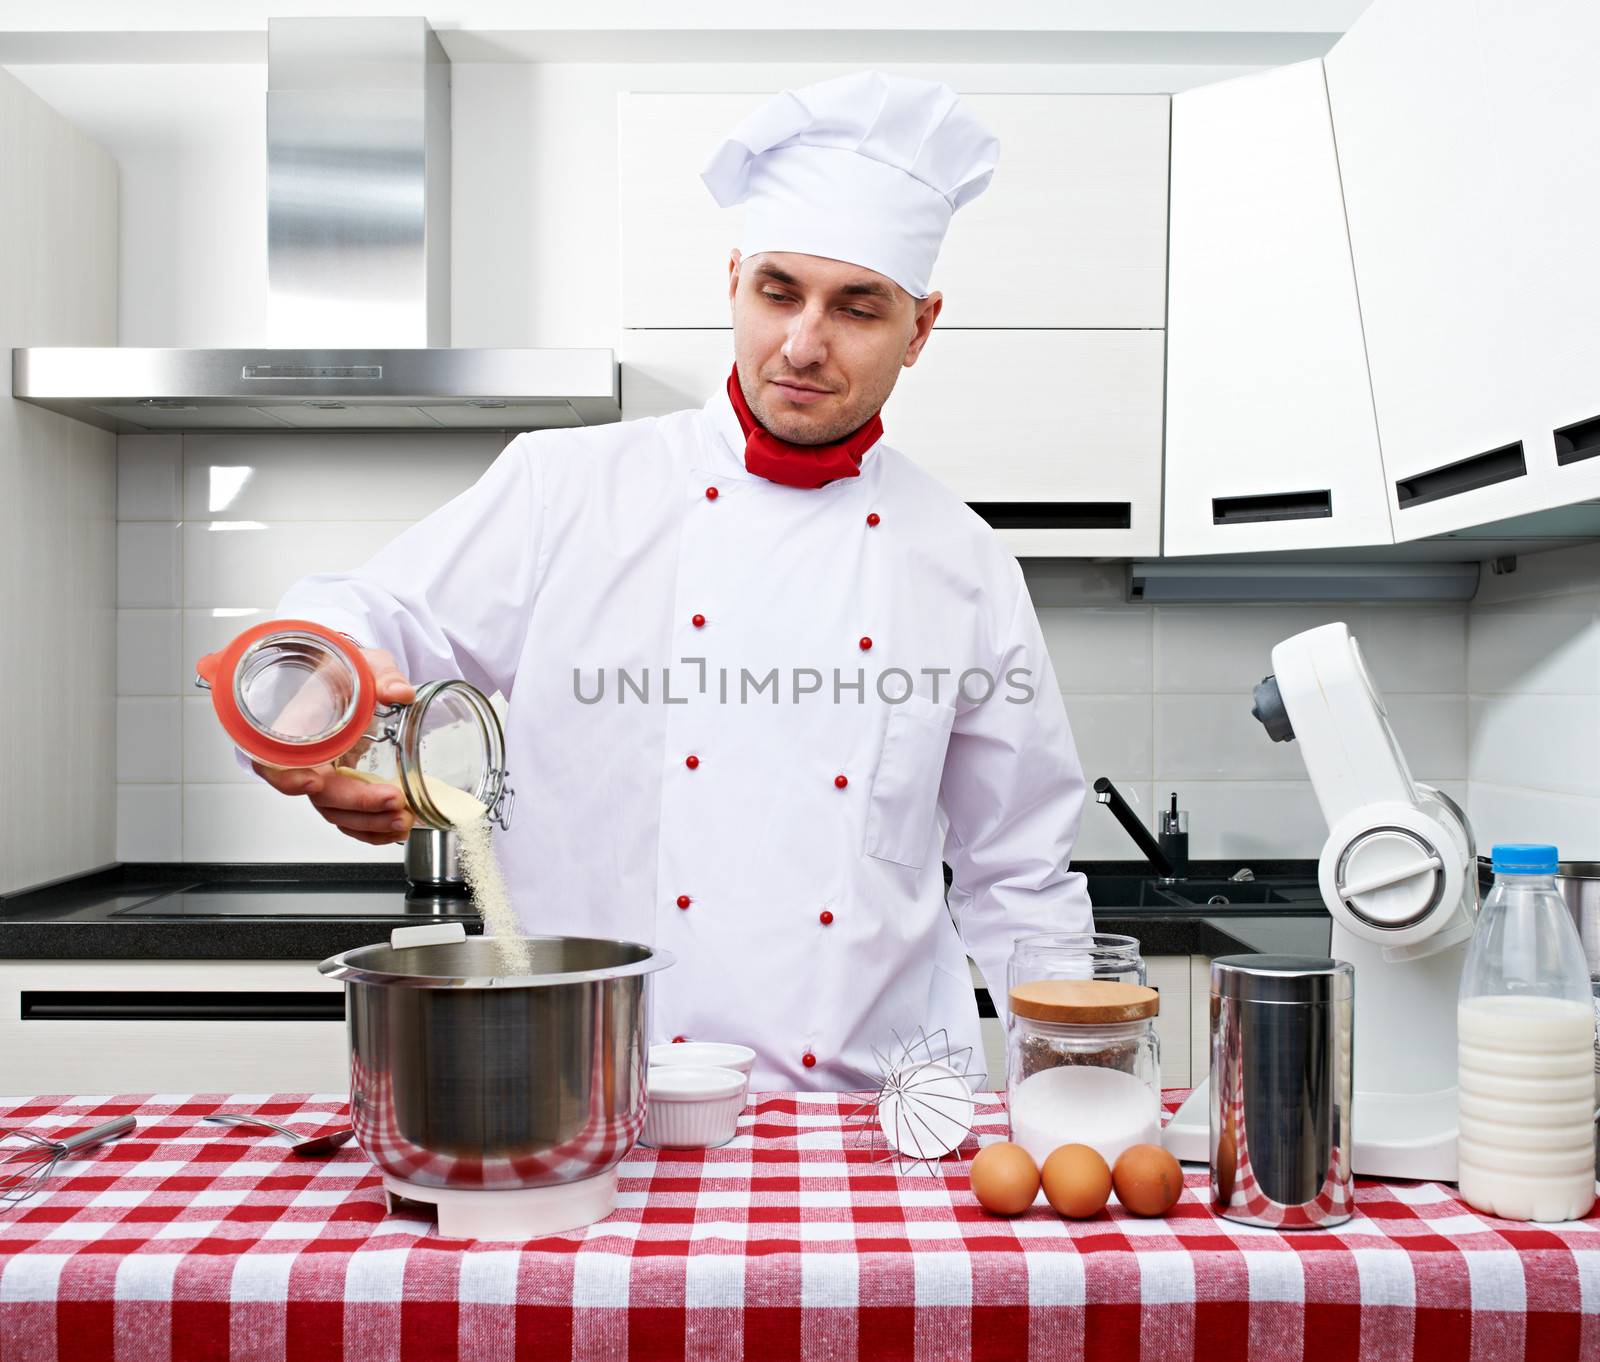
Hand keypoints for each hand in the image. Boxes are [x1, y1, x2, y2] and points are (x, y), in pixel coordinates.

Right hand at [253, 648, 418, 845]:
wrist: (353, 682)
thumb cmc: (349, 672)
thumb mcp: (367, 664)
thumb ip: (383, 675)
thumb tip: (400, 691)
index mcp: (298, 725)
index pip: (276, 759)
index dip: (289, 776)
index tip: (314, 782)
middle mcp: (306, 757)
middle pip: (319, 793)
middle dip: (356, 804)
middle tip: (393, 800)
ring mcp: (325, 774)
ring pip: (335, 811)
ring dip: (368, 823)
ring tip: (403, 819)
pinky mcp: (343, 786)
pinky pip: (348, 817)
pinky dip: (370, 829)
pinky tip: (395, 830)